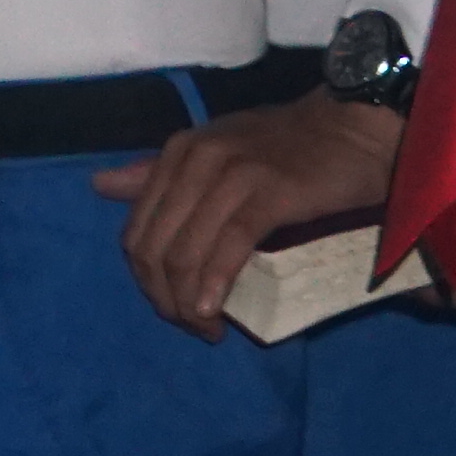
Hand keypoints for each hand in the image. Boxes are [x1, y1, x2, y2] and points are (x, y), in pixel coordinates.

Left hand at [97, 96, 405, 337]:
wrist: (356, 127)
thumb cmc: (287, 146)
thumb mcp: (215, 151)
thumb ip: (159, 172)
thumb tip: (99, 184)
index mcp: (178, 153)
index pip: (137, 233)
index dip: (149, 283)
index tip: (178, 309)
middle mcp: (196, 158)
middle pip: (155, 250)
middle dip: (167, 300)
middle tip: (197, 327)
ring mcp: (232, 172)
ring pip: (186, 253)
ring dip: (191, 304)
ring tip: (212, 328)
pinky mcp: (269, 190)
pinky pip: (228, 245)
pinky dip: (216, 284)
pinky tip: (218, 310)